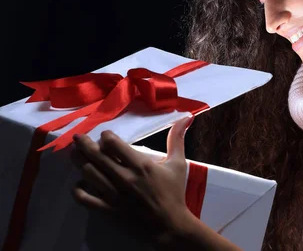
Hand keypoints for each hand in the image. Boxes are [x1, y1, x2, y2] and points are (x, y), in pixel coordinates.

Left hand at [71, 115, 194, 245]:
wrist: (169, 225)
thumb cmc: (174, 192)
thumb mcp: (178, 164)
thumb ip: (176, 140)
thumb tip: (186, 117)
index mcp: (141, 165)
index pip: (113, 144)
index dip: (105, 136)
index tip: (105, 135)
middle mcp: (124, 178)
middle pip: (95, 156)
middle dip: (83, 144)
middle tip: (78, 138)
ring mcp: (114, 195)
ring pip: (88, 173)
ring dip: (79, 162)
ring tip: (76, 155)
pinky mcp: (108, 209)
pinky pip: (84, 198)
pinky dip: (78, 189)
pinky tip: (80, 182)